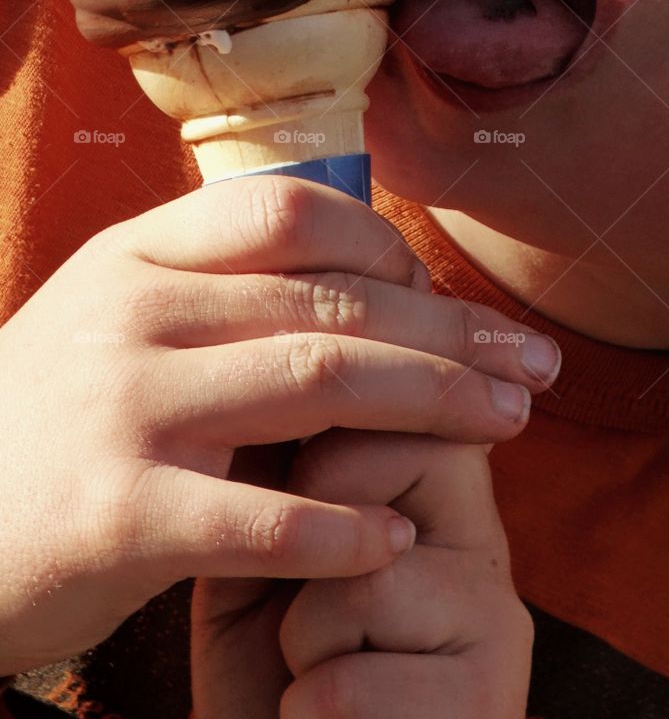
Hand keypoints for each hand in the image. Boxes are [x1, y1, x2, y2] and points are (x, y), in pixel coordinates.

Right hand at [0, 175, 556, 675]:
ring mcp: (123, 407)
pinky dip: (345, 529)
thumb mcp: (115, 318)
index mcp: (139, 254)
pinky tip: (399, 539)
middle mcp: (134, 311)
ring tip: (508, 424)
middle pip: (332, 301)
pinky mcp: (117, 515)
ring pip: (316, 384)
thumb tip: (366, 277)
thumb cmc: (49, 419)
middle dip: (451, 333)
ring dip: (432, 405)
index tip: (450, 298)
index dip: (390, 248)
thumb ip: (219, 288)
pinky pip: (262, 517)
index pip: (295, 213)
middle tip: (533, 363)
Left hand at [192, 431, 533, 718]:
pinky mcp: (486, 702)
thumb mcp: (270, 547)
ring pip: (368, 580)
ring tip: (312, 668)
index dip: (319, 448)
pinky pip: (350, 686)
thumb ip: (290, 461)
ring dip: (300, 636)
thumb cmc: (271, 662)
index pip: (398, 398)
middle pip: (401, 454)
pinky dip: (304, 710)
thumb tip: (281, 355)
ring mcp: (496, 622)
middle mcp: (485, 541)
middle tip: (299, 591)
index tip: (299, 505)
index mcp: (441, 489)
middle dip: (316, 516)